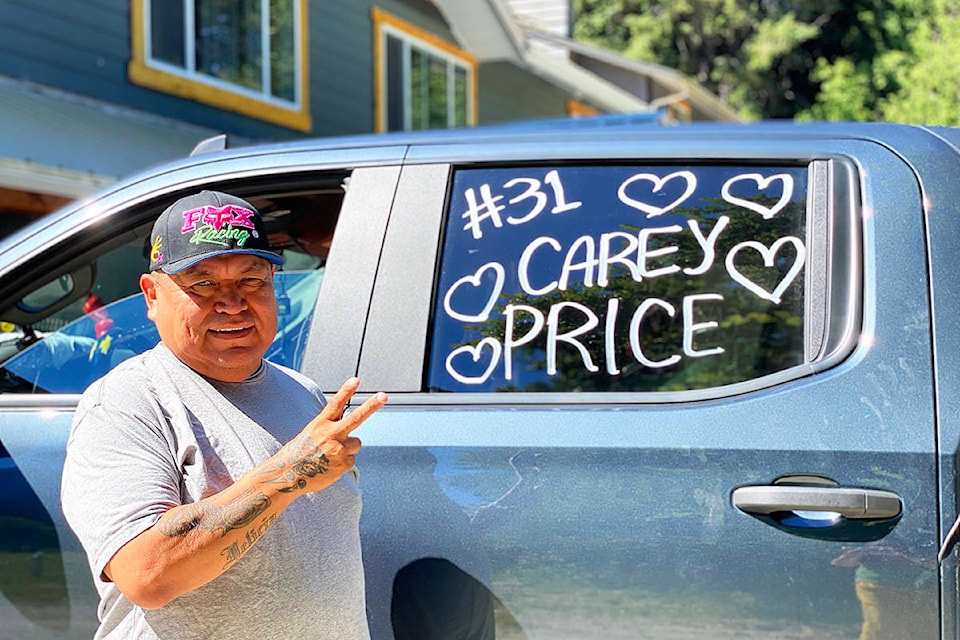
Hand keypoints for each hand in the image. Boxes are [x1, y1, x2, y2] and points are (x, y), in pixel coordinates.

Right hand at [279, 377, 386, 493]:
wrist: (289, 476)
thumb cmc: (299, 453)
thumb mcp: (311, 433)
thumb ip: (330, 427)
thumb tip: (348, 429)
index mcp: (321, 424)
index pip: (335, 404)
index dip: (346, 391)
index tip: (356, 380)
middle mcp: (331, 435)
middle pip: (356, 418)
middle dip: (371, 406)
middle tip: (384, 396)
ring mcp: (339, 449)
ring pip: (356, 443)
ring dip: (348, 448)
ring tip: (330, 456)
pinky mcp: (344, 464)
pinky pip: (351, 460)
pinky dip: (343, 463)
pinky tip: (329, 467)